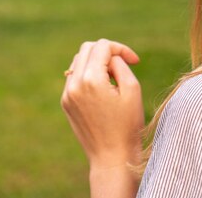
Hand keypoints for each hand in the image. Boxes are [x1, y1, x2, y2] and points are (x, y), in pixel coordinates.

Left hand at [61, 39, 143, 169]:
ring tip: (114, 77)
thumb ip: (120, 65)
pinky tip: (104, 88)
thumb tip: (111, 57)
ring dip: (97, 62)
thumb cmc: (127, 124)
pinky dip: (89, 74)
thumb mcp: (132, 89)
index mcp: (91, 80)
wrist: (112, 156)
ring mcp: (67, 95)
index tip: (135, 61)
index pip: (103, 46)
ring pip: (79, 61)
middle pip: (87, 49)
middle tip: (124, 64)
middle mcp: (74, 85)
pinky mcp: (66, 103)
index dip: (121, 49)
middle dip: (107, 51)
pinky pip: (74, 78)